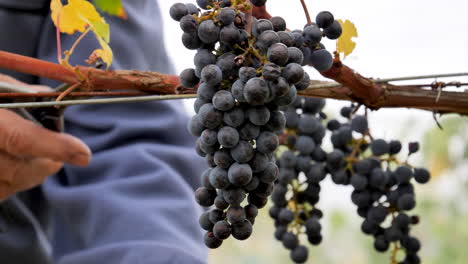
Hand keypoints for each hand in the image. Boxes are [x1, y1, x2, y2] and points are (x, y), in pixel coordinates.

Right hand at [0, 74, 90, 199]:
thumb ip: (14, 90)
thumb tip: (46, 96)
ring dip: (29, 175)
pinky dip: (10, 183)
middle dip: (48, 163)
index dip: (54, 147)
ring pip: (7, 187)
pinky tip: (11, 167)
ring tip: (39, 159)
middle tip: (62, 154)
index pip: (20, 139)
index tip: (83, 154)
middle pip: (18, 171)